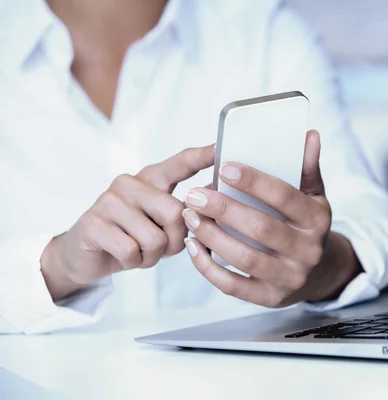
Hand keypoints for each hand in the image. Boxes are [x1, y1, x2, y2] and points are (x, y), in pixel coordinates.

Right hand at [41, 145, 214, 300]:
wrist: (87, 257)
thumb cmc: (134, 238)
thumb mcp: (164, 226)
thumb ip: (184, 215)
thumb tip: (204, 209)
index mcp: (152, 179)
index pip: (181, 163)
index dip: (203, 156)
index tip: (222, 147)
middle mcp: (130, 182)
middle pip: (175, 212)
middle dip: (175, 240)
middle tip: (160, 246)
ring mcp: (108, 200)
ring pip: (154, 238)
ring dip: (152, 255)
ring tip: (139, 250)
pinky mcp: (92, 223)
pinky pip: (131, 251)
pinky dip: (133, 262)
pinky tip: (123, 255)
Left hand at [182, 131, 361, 307]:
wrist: (320, 272)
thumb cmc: (307, 225)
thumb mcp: (314, 196)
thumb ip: (307, 168)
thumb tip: (310, 136)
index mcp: (317, 219)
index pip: (285, 197)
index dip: (254, 182)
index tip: (224, 168)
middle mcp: (307, 250)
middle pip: (262, 229)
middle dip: (224, 210)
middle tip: (194, 195)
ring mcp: (289, 277)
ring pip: (245, 259)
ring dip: (212, 237)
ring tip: (190, 217)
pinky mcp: (270, 297)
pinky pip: (234, 286)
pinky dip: (209, 268)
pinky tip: (194, 247)